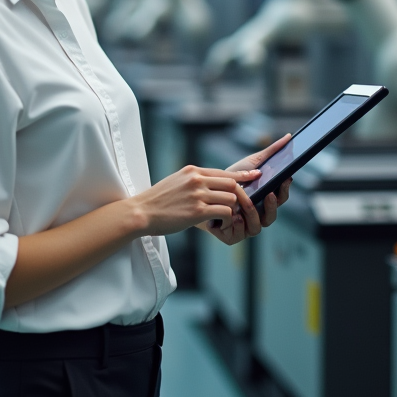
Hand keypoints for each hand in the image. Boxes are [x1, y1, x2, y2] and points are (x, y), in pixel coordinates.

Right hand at [130, 165, 261, 235]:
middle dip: (238, 195)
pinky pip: (224, 212)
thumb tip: (211, 184)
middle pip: (232, 183)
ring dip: (231, 209)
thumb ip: (194, 180)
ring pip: (231, 198)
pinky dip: (225, 219)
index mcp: (193, 171)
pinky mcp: (197, 211)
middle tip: (237, 207)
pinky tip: (218, 225)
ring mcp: (197, 195)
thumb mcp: (176, 181)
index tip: (255, 176)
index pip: (224, 172)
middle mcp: (197, 180)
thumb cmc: (158, 201)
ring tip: (224, 218)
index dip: (242, 175)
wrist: (141, 212)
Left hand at [207, 134, 293, 244]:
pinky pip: (238, 233)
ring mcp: (245, 227)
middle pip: (272, 216)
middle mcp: (258, 216)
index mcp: (265, 201)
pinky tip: (234, 215)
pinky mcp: (231, 235)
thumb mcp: (250, 163)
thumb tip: (289, 136)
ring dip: (254, 215)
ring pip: (257, 227)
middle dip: (272, 205)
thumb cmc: (229, 178)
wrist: (203, 191)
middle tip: (269, 193)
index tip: (286, 177)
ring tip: (248, 203)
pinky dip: (237, 225)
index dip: (284, 189)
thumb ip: (270, 152)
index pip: (280, 198)